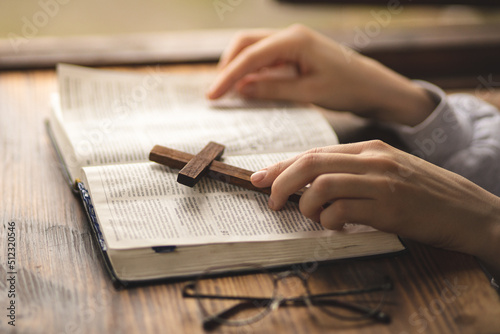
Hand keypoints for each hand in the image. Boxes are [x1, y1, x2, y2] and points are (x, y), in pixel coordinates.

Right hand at [207, 24, 435, 125]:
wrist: (374, 88)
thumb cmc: (348, 89)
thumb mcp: (309, 93)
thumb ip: (272, 90)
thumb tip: (241, 89)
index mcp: (294, 40)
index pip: (250, 57)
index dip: (228, 76)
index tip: (213, 95)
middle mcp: (291, 36)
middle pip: (246, 44)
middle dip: (228, 66)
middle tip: (217, 93)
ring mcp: (293, 43)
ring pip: (254, 49)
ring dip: (239, 68)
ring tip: (228, 92)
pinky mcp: (296, 53)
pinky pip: (267, 59)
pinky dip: (254, 72)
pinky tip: (248, 87)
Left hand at [250, 140, 499, 269]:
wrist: (468, 210)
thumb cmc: (423, 193)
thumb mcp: (387, 171)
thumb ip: (351, 172)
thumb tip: (309, 184)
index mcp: (369, 148)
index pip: (313, 152)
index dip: (282, 166)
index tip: (260, 179)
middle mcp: (373, 159)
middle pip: (311, 163)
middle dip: (281, 183)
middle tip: (273, 202)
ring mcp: (381, 182)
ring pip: (322, 185)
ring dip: (307, 205)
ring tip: (314, 216)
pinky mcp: (389, 207)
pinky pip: (342, 210)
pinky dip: (330, 221)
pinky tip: (336, 225)